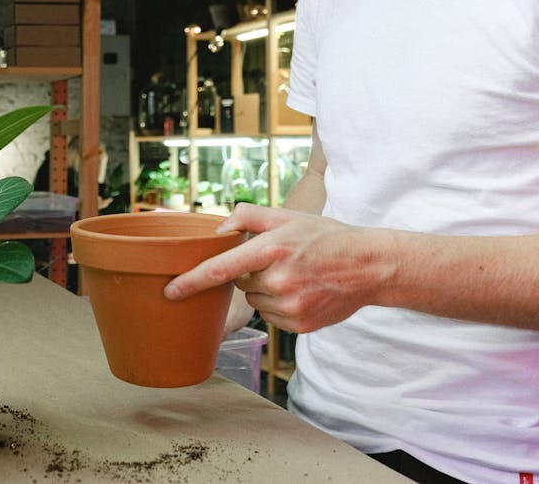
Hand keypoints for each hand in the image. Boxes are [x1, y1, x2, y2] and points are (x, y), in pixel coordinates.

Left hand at [164, 204, 389, 332]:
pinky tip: (301, 291)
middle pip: (240, 283)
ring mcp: (291, 306)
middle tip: (279, 260)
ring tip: (294, 275)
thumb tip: (218, 232)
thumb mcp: (286, 215)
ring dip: (265, 289)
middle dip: (250, 272)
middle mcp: (279, 280)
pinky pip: (272, 316)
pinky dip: (279, 305)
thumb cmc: (323, 236)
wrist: (369, 265)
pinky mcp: (300, 325)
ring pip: (256, 300)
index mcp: (271, 249)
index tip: (170, 291)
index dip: (191, 281)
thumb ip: (247, 215)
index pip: (221, 269)